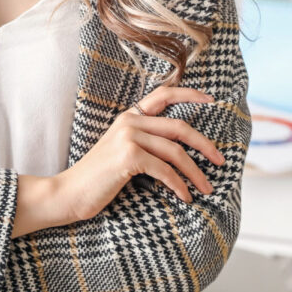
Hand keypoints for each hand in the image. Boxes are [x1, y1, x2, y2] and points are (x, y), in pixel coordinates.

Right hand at [55, 84, 225, 223]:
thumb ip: (145, 143)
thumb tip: (180, 150)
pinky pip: (164, 169)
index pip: (164, 94)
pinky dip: (179, 185)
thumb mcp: (123, 152)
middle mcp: (130, 121)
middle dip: (205, 145)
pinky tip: (185, 197)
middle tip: (221, 161)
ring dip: (196, 172)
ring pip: (175, 151)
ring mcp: (128, 136)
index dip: (190, 94)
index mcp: (130, 116)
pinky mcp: (128, 156)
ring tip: (207, 188)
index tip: (212, 99)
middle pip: (179, 127)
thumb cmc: (100, 177)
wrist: (70, 192)